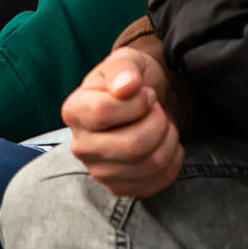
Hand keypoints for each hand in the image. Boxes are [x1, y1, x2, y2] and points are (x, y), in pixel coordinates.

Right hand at [60, 42, 184, 197]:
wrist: (146, 103)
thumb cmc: (132, 81)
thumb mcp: (127, 61)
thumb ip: (123, 68)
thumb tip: (125, 86)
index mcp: (74, 112)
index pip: (104, 113)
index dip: (136, 102)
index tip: (145, 93)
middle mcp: (80, 146)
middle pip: (132, 146)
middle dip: (158, 122)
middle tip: (157, 110)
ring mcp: (99, 171)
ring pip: (150, 164)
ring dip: (169, 139)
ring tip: (162, 124)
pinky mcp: (120, 187)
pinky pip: (159, 180)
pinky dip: (173, 159)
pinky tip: (165, 143)